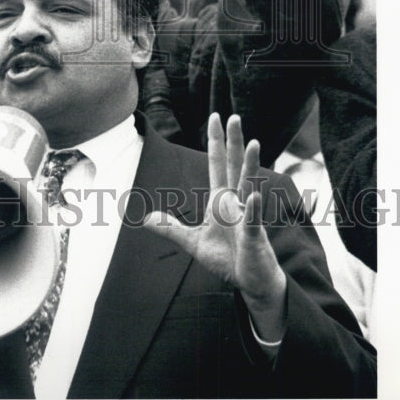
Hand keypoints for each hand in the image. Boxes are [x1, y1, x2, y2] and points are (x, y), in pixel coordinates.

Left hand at [144, 113, 286, 341]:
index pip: (218, 163)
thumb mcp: (193, 242)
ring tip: (253, 143)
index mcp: (222, 199)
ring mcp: (246, 217)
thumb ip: (171, 228)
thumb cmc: (228, 258)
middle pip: (234, 166)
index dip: (216, 141)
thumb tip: (146, 217)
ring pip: (249, 185)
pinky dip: (252, 208)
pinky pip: (252, 221)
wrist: (250, 283)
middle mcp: (236, 202)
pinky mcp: (253, 237)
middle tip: (233, 116)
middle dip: (234, 142)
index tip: (215, 117)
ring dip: (250, 165)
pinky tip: (252, 196)